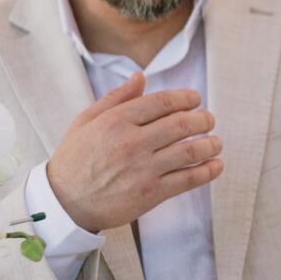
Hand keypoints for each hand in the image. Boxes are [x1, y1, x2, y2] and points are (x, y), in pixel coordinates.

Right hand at [47, 72, 223, 232]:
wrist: (64, 203)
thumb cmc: (75, 160)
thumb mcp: (86, 121)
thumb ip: (116, 98)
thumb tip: (140, 77)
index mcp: (116, 121)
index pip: (162, 102)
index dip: (185, 98)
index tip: (195, 100)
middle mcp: (132, 142)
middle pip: (181, 124)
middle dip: (203, 119)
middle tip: (209, 119)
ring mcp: (143, 169)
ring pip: (189, 151)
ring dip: (210, 144)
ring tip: (216, 142)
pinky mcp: (151, 194)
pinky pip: (187, 179)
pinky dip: (207, 171)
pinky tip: (216, 165)